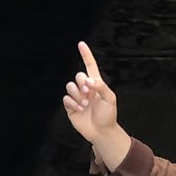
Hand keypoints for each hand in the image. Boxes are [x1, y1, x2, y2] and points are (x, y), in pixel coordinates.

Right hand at [64, 42, 132, 169]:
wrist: (101, 132)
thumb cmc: (108, 115)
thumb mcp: (110, 99)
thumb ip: (101, 86)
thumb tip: (89, 80)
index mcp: (96, 84)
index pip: (90, 66)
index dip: (86, 55)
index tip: (81, 44)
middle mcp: (86, 89)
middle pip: (78, 76)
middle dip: (82, 83)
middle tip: (89, 93)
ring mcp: (77, 98)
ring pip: (70, 86)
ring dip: (77, 95)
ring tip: (85, 104)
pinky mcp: (70, 107)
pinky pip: (66, 98)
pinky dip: (72, 103)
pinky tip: (79, 109)